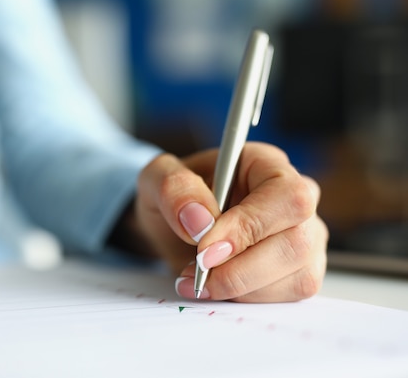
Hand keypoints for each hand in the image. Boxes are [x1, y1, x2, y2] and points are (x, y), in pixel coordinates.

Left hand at [132, 142, 327, 302]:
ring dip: (239, 288)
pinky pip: (287, 297)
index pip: (286, 196)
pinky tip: (218, 287)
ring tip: (198, 279)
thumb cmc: (174, 198)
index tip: (205, 248)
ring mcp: (306, 238)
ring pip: (296, 276)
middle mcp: (296, 200)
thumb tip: (199, 220)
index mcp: (267, 164)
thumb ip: (173, 188)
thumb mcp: (156, 180)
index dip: (249, 226)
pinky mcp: (300, 272)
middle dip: (240, 268)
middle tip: (197, 273)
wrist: (176, 229)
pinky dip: (246, 299)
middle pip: (297, 242)